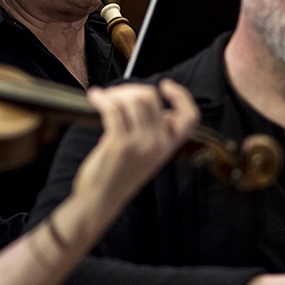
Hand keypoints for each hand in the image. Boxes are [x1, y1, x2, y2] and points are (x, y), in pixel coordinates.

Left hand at [74, 79, 198, 211]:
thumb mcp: (147, 154)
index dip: (181, 96)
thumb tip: (156, 107)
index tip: (165, 85)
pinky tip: (95, 97)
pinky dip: (102, 98)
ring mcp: (141, 144)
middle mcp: (159, 145)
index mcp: (169, 147)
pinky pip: (113, 109)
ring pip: (133, 100)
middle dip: (130, 89)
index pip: (190, 117)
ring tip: (103, 97)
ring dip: (115, 93)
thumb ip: (156, 133)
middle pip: (151, 98)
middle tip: (115, 95)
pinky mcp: (120, 144)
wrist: (101, 199)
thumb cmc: (118, 174)